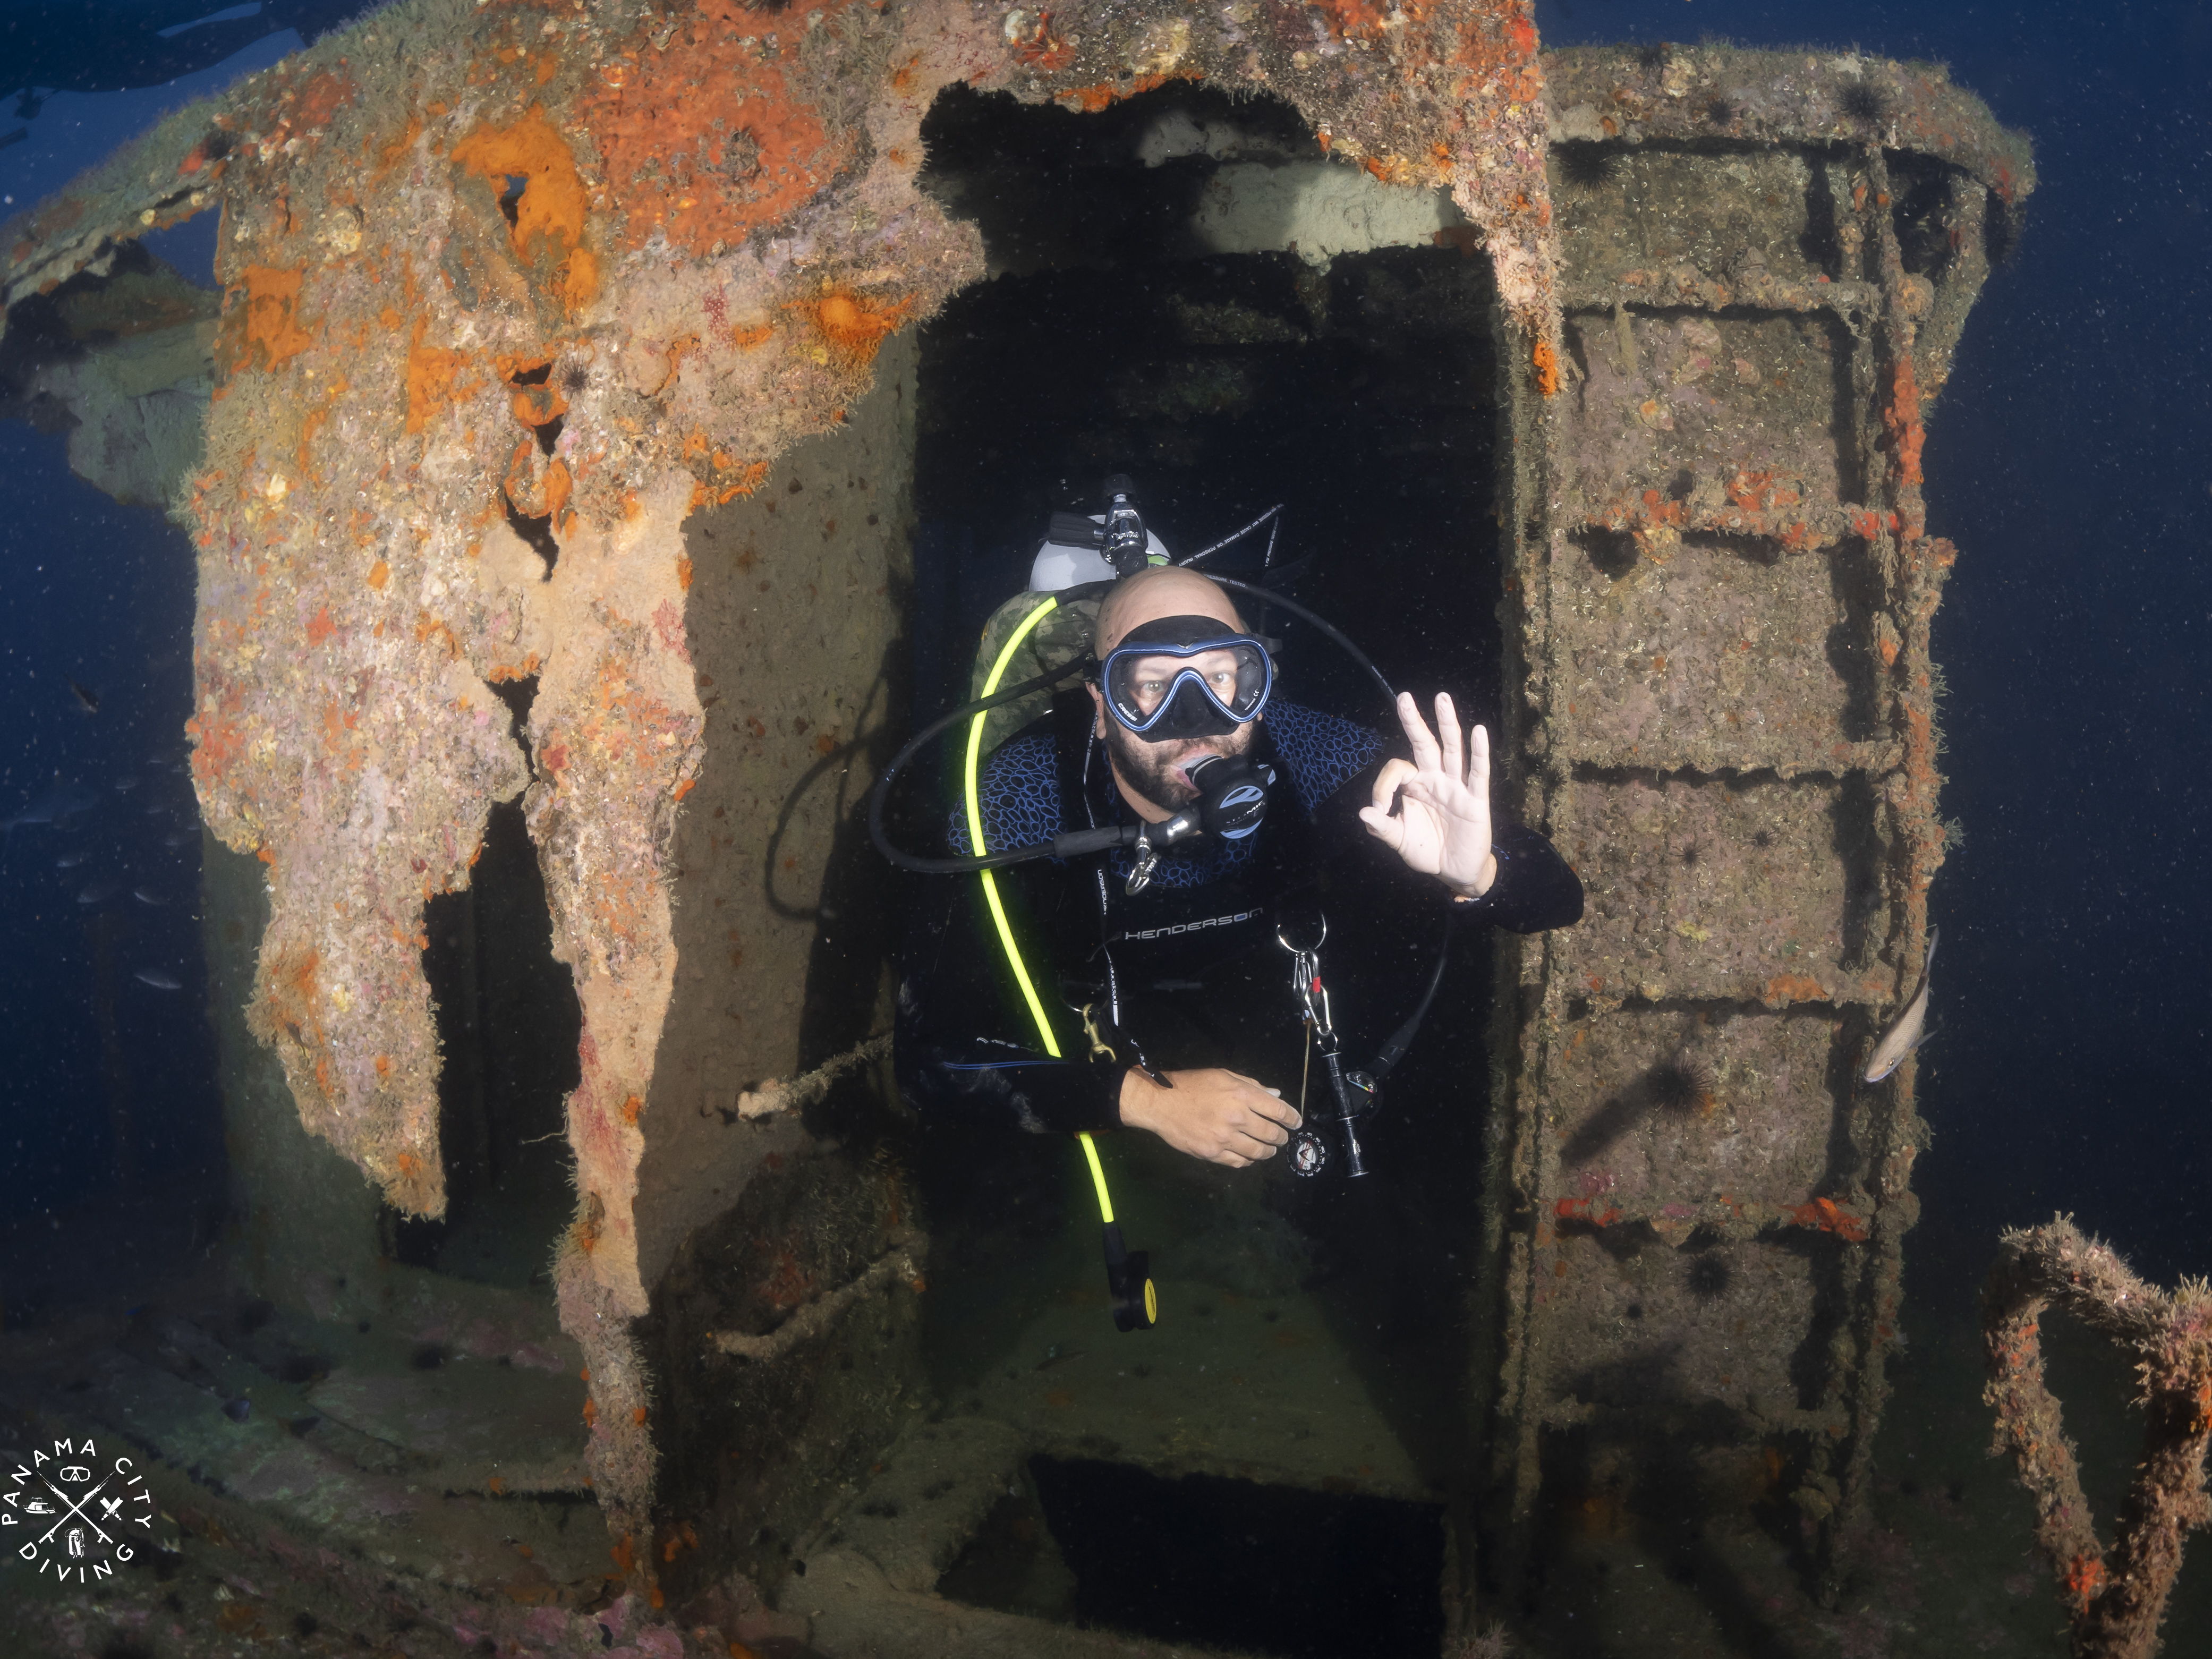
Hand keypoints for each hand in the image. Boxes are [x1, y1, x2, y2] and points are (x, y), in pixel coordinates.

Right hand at [1119, 1067, 1300, 1167]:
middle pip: (1272, 1133)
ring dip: (1268, 1151)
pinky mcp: (1213, 1153)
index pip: (1278, 1110)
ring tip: (1269, 1149)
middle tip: (1282, 1137)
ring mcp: (1225, 1138)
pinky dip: (1249, 1160)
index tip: (1296, 1122)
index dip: (1292, 1118)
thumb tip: (1276, 1095)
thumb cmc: (1192, 1085)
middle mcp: (1237, 1117)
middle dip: (1282, 1137)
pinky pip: (1239, 1162)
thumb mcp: (1223, 1075)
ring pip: (1258, 1152)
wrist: (1160, 1102)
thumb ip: (1252, 1085)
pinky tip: (1249, 1157)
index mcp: (1241, 1094)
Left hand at [1358, 691, 1496, 897]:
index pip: (1398, 769)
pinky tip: (1479, 731)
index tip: (1379, 809)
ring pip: (1451, 750)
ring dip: (1447, 724)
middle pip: (1424, 744)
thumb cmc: (1427, 851)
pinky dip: (1479, 752)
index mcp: (1415, 786)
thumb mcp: (1400, 840)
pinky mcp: (1475, 800)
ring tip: (1442, 698)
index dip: (1384, 786)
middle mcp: (1435, 780)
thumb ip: (1383, 828)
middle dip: (1414, 721)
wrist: (1455, 873)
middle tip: (1403, 697)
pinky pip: (1478, 773)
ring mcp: (1456, 787)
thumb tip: (1363, 813)